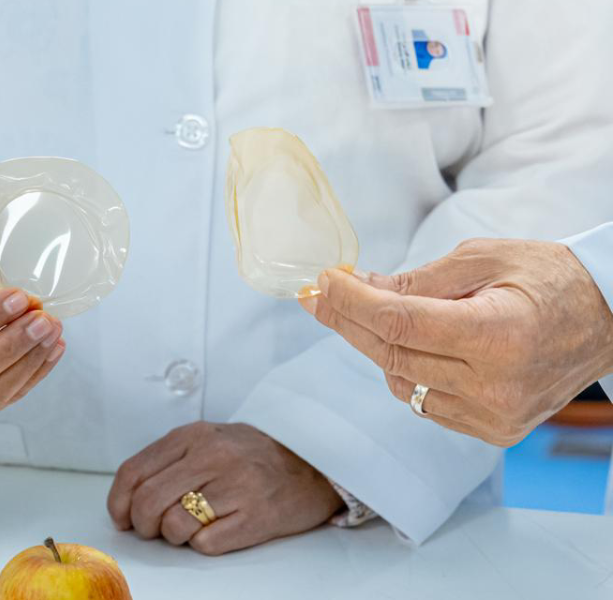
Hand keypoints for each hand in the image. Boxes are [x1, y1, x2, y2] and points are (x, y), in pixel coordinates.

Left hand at [107, 422, 342, 555]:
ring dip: (173, 537)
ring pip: (174, 525)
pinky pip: (205, 544)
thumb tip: (128, 498)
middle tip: (153, 530)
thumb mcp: (208, 440)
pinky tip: (215, 531)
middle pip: (148, 502)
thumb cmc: (252, 456)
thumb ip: (169, 460)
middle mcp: (212, 456)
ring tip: (189, 529)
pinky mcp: (256, 517)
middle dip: (143, 525)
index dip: (119, 502)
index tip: (122, 518)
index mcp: (193, 435)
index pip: (134, 472)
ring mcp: (236, 486)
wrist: (313, 463)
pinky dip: (202, 545)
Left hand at [301, 239, 612, 445]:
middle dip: (349, 323)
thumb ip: (419, 280)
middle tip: (320, 296)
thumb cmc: (549, 278)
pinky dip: (409, 373)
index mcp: (498, 335)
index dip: (351, 304)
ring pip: (403, 383)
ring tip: (374, 314)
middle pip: (393, 356)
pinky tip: (414, 347)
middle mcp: (496, 385)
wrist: (610, 319)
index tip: (322, 282)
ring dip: (378, 348)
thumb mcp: (484, 259)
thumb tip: (359, 287)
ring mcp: (495, 415)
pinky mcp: (494, 430)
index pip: (400, 324)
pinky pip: (426, 403)